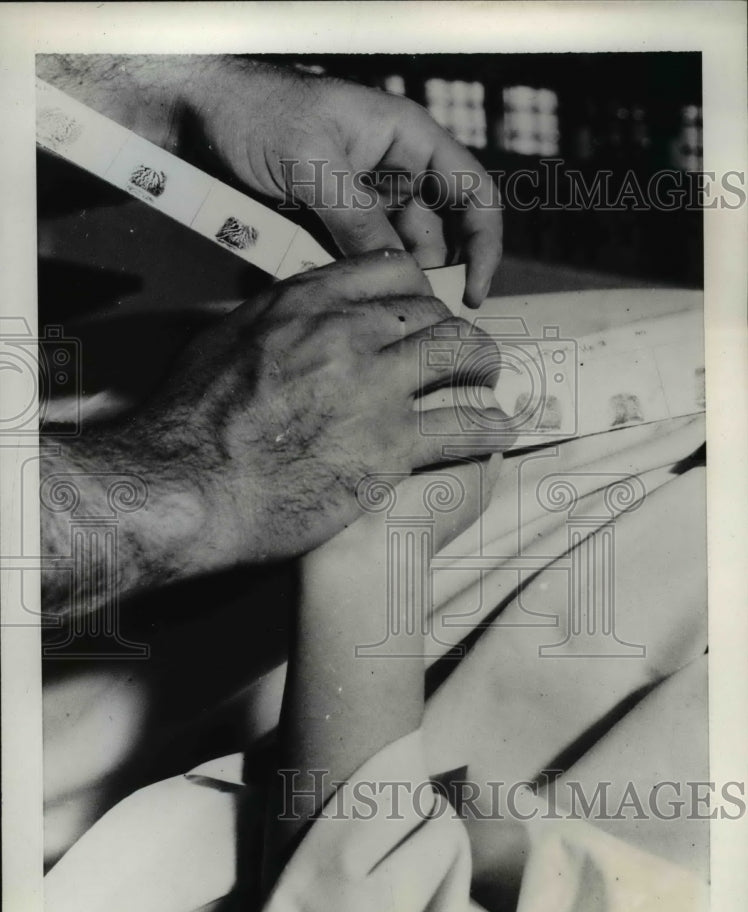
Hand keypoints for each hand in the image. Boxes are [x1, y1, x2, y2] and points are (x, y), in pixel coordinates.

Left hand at [36, 55, 500, 306]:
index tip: (475, 293)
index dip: (484, 244)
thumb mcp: (311, 163)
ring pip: (392, 255)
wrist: (193, 115)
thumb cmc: (254, 111)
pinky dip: (350, 276)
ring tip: (353, 290)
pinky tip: (333, 284)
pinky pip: (354, 259)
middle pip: (437, 235)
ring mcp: (362, 201)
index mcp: (407, 140)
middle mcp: (393, 172)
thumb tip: (401, 275)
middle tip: (401, 306)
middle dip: (424, 272)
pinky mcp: (331, 223)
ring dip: (381, 278)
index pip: (473, 193)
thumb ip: (358, 219)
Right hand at [137, 249, 506, 567]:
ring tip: (488, 384)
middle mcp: (346, 332)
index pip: (391, 270)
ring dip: (483, 368)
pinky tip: (502, 430)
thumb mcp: (223, 342)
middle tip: (458, 358)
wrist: (187, 486)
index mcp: (305, 302)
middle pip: (432, 312)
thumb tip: (289, 316)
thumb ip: (271, 320)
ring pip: (461, 354)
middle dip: (452, 333)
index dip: (418, 292)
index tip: (422, 314)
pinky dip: (492, 427)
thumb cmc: (190, 422)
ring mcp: (373, 386)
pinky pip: (465, 426)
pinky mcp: (389, 445)